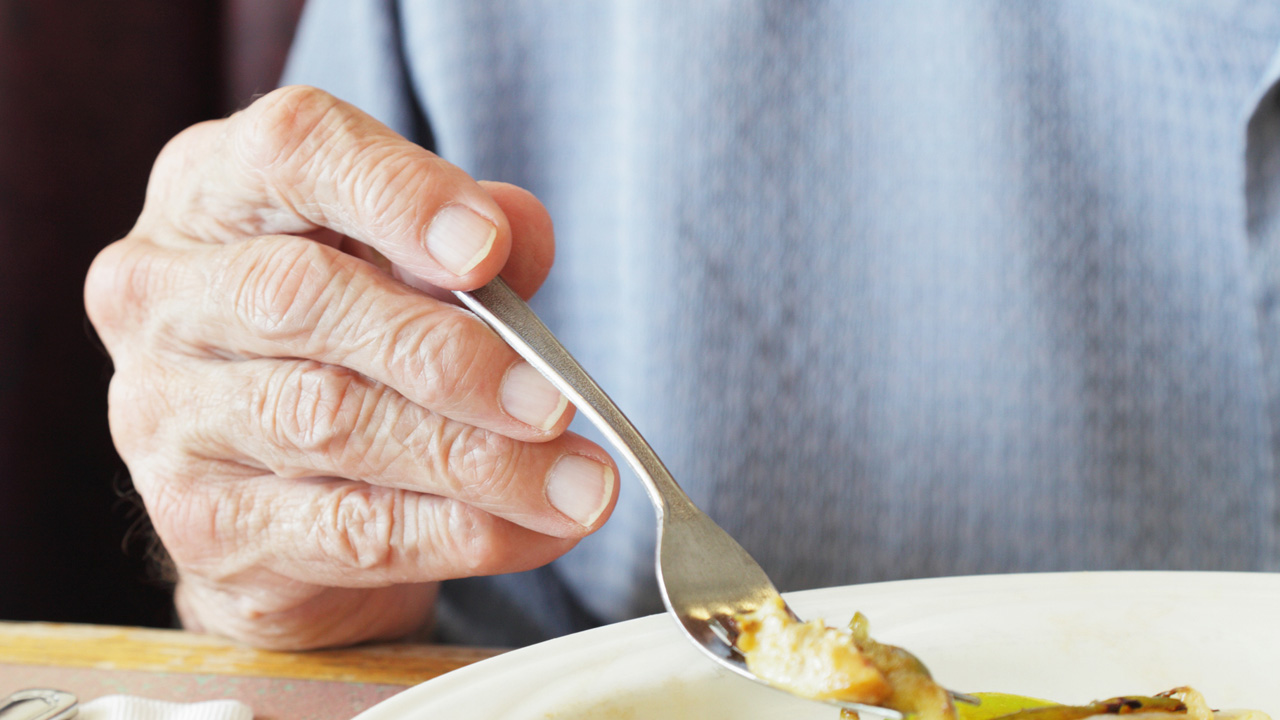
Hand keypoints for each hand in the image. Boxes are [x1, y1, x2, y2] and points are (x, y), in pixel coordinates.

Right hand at [85, 86, 618, 649]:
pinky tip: (537, 530)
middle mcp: (162, 293)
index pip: (290, 151)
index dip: (397, 195)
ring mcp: (164, 414)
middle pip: (301, 298)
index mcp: (211, 190)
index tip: (490, 249)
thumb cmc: (350, 344)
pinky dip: (457, 531)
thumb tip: (521, 235)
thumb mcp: (406, 266)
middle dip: (446, 353)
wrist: (275, 497)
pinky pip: (343, 530)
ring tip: (580, 484)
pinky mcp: (199, 525)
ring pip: (328, 423)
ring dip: (476, 460)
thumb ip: (468, 244)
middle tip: (556, 401)